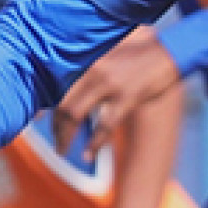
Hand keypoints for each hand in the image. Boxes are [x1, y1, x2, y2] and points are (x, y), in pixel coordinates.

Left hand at [57, 26, 180, 159]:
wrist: (171, 52)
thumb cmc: (142, 53)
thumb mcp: (112, 54)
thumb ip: (93, 67)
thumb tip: (75, 84)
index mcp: (89, 61)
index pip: (57, 86)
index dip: (44, 106)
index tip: (35, 120)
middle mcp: (94, 71)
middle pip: (63, 104)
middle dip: (56, 128)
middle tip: (56, 143)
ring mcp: (110, 85)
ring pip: (75, 115)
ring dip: (66, 138)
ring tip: (62, 151)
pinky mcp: (127, 98)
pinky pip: (104, 126)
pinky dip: (93, 144)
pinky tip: (88, 156)